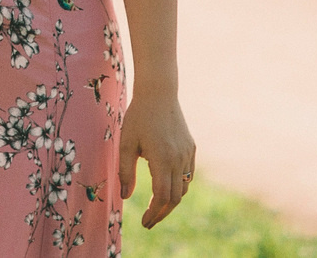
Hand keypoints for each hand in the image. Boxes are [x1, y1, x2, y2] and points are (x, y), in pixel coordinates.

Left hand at [119, 88, 196, 229]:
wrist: (159, 93)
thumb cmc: (138, 116)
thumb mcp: (126, 143)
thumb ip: (126, 171)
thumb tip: (125, 197)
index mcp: (162, 159)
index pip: (162, 197)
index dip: (154, 213)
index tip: (144, 222)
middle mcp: (179, 159)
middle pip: (175, 198)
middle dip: (162, 213)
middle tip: (149, 222)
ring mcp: (188, 154)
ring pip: (184, 188)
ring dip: (171, 201)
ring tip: (156, 208)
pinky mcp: (191, 149)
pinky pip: (188, 175)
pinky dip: (179, 186)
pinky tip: (167, 188)